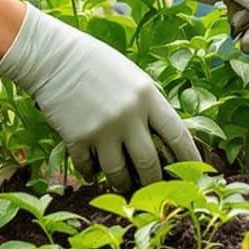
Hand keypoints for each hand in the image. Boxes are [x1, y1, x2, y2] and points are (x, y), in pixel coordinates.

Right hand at [0, 5, 200, 188]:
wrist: (54, 56)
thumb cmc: (96, 64)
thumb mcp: (132, 77)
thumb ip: (148, 105)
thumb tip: (164, 138)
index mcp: (148, 96)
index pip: (178, 135)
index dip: (190, 159)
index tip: (194, 175)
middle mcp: (129, 115)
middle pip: (150, 163)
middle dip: (155, 182)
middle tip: (156, 191)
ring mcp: (102, 128)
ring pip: (119, 173)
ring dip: (122, 184)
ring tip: (123, 186)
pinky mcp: (76, 138)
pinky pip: (88, 169)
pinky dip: (91, 173)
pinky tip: (92, 171)